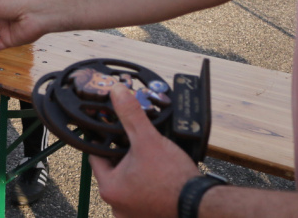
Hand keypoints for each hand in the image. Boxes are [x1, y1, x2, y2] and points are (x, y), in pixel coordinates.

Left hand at [89, 85, 198, 216]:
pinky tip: (156, 173)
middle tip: (133, 143)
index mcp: (110, 189)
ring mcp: (132, 214)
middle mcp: (117, 206)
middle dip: (122, 156)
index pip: (96, 158)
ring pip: (127, 183)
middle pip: (112, 171)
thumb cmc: (174, 179)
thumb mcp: (148, 140)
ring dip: (134, 170)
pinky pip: (140, 194)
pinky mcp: (147, 215)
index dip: (104, 141)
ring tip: (146, 158)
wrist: (200, 203)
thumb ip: (131, 114)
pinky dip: (145, 184)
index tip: (110, 131)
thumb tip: (118, 92)